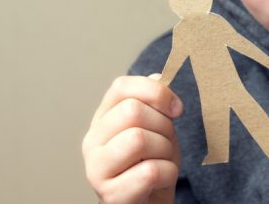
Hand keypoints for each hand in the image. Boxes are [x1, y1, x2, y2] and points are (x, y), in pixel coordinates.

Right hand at [82, 74, 183, 203]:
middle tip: (166, 144)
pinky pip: (150, 171)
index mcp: (102, 119)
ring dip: (165, 151)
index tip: (176, 109)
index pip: (121, 87)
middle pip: (133, 112)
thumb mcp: (158, 128)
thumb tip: (158, 77)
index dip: (155, 92)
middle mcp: (91, 141)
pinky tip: (159, 181)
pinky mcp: (110, 195)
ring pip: (139, 139)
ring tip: (161, 162)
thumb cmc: (153, 164)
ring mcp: (96, 169)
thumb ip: (155, 103)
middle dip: (163, 127)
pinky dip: (168, 174)